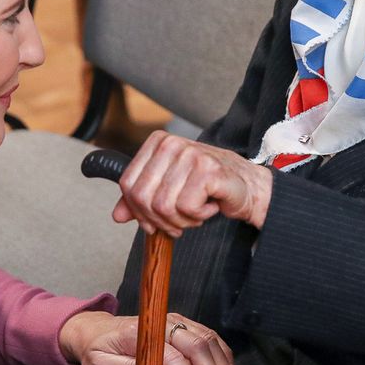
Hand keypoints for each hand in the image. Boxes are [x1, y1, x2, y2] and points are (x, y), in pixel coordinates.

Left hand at [59, 310, 235, 364]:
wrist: (97, 329)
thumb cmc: (97, 351)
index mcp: (141, 334)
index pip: (174, 358)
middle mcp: (162, 322)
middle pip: (199, 347)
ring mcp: (175, 320)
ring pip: (209, 341)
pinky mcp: (183, 324)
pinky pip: (210, 337)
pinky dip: (222, 357)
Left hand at [112, 131, 272, 237]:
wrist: (248, 188)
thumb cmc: (208, 188)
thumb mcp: (168, 190)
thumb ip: (140, 200)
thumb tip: (117, 215)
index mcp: (157, 143)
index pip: (128, 184)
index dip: (138, 211)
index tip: (153, 221)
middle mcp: (171, 144)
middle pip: (143, 197)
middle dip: (160, 220)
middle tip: (178, 222)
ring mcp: (190, 154)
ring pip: (164, 206)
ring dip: (181, 220)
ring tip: (196, 213)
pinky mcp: (207, 170)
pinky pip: (187, 207)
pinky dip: (198, 216)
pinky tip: (209, 207)